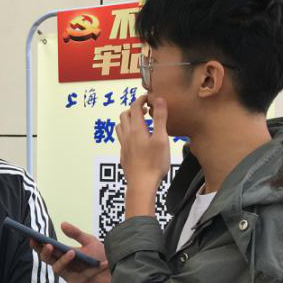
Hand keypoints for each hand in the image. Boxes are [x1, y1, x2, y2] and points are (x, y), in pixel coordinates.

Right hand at [32, 222, 108, 282]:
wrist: (115, 273)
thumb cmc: (100, 258)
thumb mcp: (90, 242)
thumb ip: (76, 234)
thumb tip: (62, 224)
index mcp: (63, 254)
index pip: (46, 249)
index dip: (37, 244)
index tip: (32, 236)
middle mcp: (63, 265)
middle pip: (47, 260)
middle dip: (45, 252)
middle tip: (48, 244)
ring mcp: (68, 276)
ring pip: (58, 269)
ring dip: (63, 260)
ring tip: (72, 252)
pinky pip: (81, 276)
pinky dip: (93, 269)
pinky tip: (103, 263)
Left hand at [118, 95, 169, 217]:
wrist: (141, 184)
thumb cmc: (153, 163)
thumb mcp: (162, 139)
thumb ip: (160, 118)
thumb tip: (158, 100)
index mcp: (136, 129)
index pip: (134, 107)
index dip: (140, 99)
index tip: (148, 98)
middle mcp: (127, 135)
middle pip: (125, 115)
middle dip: (134, 109)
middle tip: (145, 110)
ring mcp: (124, 146)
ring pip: (120, 126)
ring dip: (128, 120)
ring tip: (140, 122)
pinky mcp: (124, 155)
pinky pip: (122, 139)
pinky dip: (127, 132)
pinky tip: (137, 140)